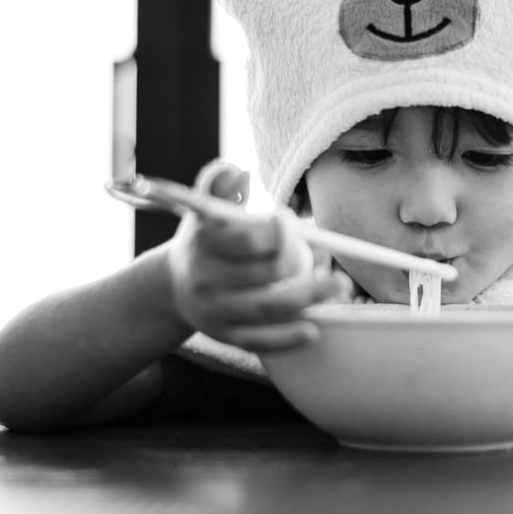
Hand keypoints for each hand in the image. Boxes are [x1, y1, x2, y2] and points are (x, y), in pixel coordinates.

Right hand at [166, 160, 350, 350]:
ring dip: (310, 298)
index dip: (282, 231)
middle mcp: (205, 279)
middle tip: (324, 256)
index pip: (251, 238)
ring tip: (339, 287)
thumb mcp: (206, 210)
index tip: (293, 223)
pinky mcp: (225, 336)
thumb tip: (238, 173)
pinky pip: (260, 340)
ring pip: (269, 307)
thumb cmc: (204, 240)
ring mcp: (214, 311)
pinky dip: (288, 337)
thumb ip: (220, 186)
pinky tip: (314, 329)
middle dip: (303, 261)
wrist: (172, 286)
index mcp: (204, 242)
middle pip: (267, 273)